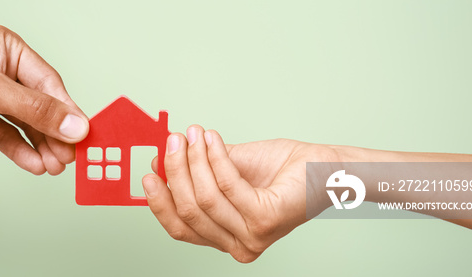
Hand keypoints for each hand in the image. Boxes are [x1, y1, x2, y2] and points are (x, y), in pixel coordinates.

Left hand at [0, 20, 87, 174]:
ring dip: (41, 146)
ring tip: (54, 166)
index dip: (67, 111)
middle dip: (55, 133)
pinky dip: (21, 151)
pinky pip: (8, 136)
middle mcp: (1, 71)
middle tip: (70, 157)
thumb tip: (73, 124)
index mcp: (7, 49)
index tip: (84, 135)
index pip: (49, 83)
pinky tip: (34, 164)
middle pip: (41, 106)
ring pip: (26, 124)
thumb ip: (35, 109)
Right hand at [142, 125, 338, 262]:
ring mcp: (251, 236)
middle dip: (175, 171)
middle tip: (173, 141)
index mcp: (226, 237)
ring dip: (194, 160)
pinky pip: (226, 185)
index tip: (149, 173)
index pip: (180, 228)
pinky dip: (216, 158)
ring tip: (195, 135)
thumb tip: (161, 160)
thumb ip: (195, 168)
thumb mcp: (227, 167)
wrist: (322, 167)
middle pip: (188, 212)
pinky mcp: (264, 219)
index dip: (160, 201)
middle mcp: (237, 244)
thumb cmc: (282, 169)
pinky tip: (213, 140)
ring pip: (204, 198)